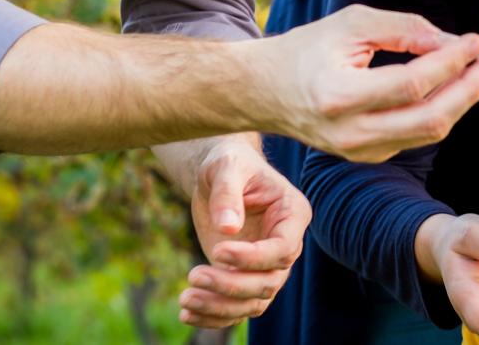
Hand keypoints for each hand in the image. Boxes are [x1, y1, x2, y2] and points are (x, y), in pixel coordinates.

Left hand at [179, 140, 310, 327]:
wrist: (219, 174)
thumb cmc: (228, 162)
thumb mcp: (226, 167)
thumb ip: (227, 193)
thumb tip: (227, 229)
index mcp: (292, 214)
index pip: (284, 249)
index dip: (253, 257)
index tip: (217, 251)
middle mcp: (285, 244)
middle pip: (270, 281)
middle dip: (232, 285)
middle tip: (194, 275)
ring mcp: (266, 264)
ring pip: (254, 301)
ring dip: (221, 306)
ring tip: (185, 299)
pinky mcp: (245, 276)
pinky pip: (237, 307)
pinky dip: (214, 316)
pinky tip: (186, 314)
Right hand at [255, 5, 478, 162]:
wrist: (263, 91)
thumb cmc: (307, 50)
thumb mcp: (352, 24)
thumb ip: (404, 29)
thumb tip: (452, 43)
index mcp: (340, 96)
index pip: (413, 83)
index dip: (451, 62)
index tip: (475, 41)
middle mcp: (350, 133)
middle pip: (430, 119)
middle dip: (470, 89)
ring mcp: (359, 151)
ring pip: (429, 133)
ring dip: (461, 102)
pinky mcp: (367, 157)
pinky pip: (416, 136)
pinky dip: (440, 111)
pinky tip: (453, 87)